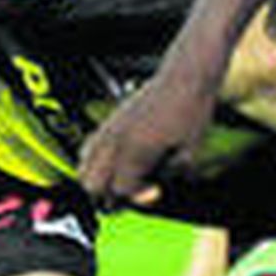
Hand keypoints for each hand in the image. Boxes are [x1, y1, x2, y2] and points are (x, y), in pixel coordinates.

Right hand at [79, 69, 217, 209]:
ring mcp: (107, 129)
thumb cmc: (192, 113)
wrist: (185, 78)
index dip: (138, 197)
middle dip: (112, 194)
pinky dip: (97, 162)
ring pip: (83, 168)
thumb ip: (170, 176)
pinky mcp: (107, 121)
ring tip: (126, 176)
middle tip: (136, 189)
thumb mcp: (190, 152)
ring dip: (101, 179)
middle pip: (91, 184)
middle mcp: (115, 141)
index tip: (156, 189)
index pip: (121, 190)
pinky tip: (120, 160)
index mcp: (137, 150)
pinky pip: (88, 150)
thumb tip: (152, 191)